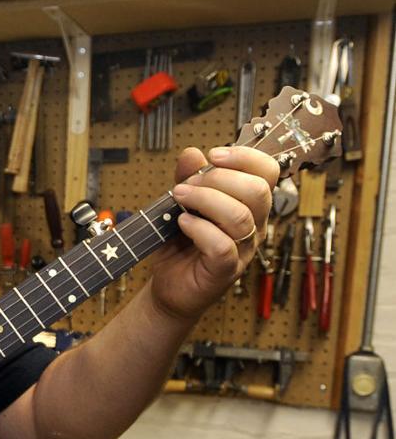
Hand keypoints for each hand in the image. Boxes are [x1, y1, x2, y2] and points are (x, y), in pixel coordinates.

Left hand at [148, 145, 277, 321]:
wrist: (170, 285)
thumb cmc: (181, 244)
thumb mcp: (180, 203)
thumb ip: (188, 178)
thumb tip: (192, 153)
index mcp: (250, 204)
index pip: (268, 172)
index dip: (245, 157)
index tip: (214, 155)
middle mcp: (254, 225)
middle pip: (257, 191)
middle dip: (219, 178)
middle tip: (187, 185)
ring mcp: (243, 250)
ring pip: (240, 217)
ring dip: (205, 200)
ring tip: (179, 199)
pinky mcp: (225, 270)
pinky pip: (223, 246)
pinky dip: (200, 229)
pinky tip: (183, 223)